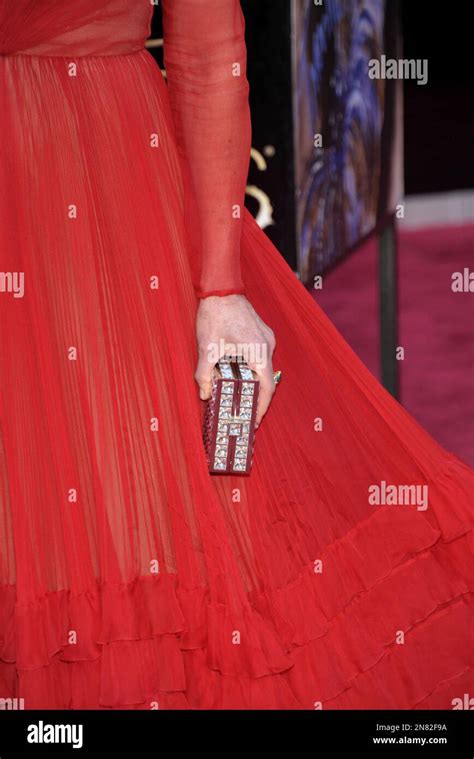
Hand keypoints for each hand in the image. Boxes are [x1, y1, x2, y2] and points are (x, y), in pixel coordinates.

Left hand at [195, 294, 276, 426]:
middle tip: (243, 410)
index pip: (267, 387)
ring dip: (250, 379)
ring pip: (261, 367)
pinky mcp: (260, 333)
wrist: (221, 287)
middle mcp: (267, 346)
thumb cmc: (216, 314)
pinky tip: (234, 370)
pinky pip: (259, 355)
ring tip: (236, 392)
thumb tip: (204, 393)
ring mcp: (266, 338)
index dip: (262, 407)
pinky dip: (250, 366)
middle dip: (254, 396)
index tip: (255, 420)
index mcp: (258, 352)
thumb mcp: (207, 348)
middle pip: (265, 378)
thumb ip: (205, 374)